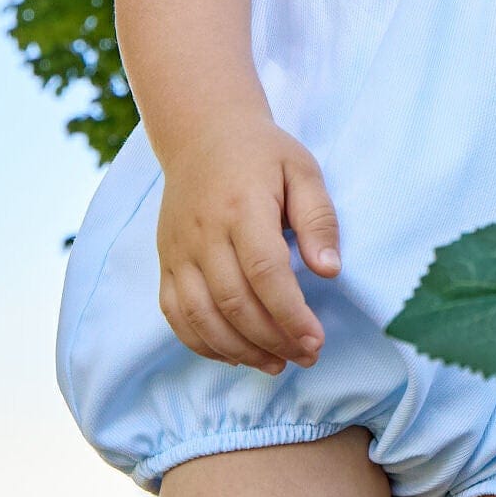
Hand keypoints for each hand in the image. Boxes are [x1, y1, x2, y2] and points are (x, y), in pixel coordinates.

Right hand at [156, 122, 342, 374]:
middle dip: (273, 339)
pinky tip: (236, 354)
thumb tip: (329, 271)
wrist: (201, 134)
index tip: (317, 341)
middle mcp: (203, 232)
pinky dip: (203, 343)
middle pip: (234, 301)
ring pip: (201, 315)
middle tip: (307, 356)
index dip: (290, 314)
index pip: (264, 272)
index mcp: (241, 206)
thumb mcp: (303, 171)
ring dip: (240, 350)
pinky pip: (175, 314)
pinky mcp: (166, 262)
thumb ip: (319, 219)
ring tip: (277, 363)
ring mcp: (178, 250)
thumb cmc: (262, 154)